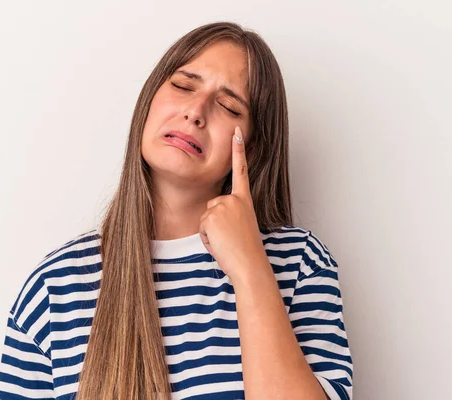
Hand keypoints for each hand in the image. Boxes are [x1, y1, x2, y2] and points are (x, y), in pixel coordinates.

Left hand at [198, 126, 267, 280]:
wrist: (249, 264)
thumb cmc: (246, 250)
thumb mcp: (241, 225)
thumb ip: (230, 213)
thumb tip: (216, 212)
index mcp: (245, 201)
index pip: (241, 170)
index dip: (238, 150)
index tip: (237, 131)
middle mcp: (234, 200)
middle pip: (212, 205)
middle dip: (215, 222)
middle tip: (230, 237)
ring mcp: (223, 206)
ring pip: (206, 216)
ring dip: (211, 231)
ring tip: (227, 241)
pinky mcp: (212, 215)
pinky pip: (202, 227)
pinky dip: (208, 238)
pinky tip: (220, 243)